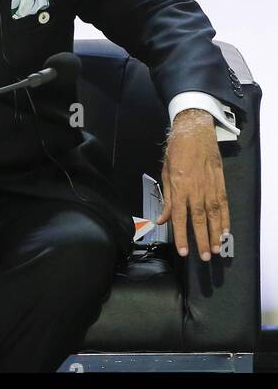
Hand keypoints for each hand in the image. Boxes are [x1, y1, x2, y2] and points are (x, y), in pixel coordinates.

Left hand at [157, 108, 228, 261]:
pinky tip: (226, 231)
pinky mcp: (220, 183)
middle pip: (199, 220)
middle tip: (204, 256)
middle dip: (202, 240)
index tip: (184, 251)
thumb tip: (162, 220)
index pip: (179, 217)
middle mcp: (195, 190)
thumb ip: (166, 199)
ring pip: (214, 215)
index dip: (182, 235)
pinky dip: (225, 219)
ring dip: (216, 233)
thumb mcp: (165, 173)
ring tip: (217, 249)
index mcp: (179, 187)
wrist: (194, 132)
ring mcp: (210, 187)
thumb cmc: (176, 152)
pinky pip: (223, 205)